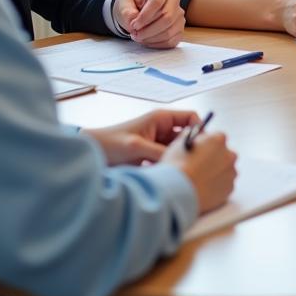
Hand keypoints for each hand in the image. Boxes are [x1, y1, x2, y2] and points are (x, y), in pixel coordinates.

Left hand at [85, 109, 199, 165]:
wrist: (91, 154)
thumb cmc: (110, 143)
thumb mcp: (137, 147)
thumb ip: (160, 152)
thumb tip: (182, 161)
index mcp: (161, 118)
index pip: (191, 118)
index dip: (200, 129)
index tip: (205, 147)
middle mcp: (162, 129)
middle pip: (187, 136)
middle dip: (192, 148)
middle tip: (197, 164)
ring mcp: (157, 143)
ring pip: (178, 150)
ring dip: (180, 160)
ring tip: (184, 172)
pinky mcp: (151, 156)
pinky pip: (168, 160)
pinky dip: (170, 167)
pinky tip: (170, 177)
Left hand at [113, 0, 184, 47]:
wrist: (137, 9)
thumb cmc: (132, 3)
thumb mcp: (123, 2)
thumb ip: (126, 10)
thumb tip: (134, 20)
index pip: (157, 2)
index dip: (144, 17)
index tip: (133, 25)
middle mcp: (174, 0)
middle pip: (167, 18)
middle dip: (148, 30)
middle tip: (135, 34)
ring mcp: (178, 15)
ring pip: (169, 31)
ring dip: (151, 38)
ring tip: (139, 37)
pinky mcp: (179, 29)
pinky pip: (171, 41)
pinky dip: (157, 44)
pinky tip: (147, 41)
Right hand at [165, 132, 236, 212]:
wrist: (179, 193)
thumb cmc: (177, 167)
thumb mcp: (178, 144)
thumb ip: (189, 136)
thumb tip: (190, 133)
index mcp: (217, 139)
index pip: (217, 137)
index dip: (207, 145)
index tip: (200, 150)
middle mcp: (228, 154)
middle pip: (224, 154)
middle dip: (214, 158)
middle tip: (200, 166)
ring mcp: (231, 172)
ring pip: (225, 170)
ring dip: (217, 172)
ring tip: (200, 180)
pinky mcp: (230, 188)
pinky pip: (225, 185)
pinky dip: (217, 186)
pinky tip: (204, 188)